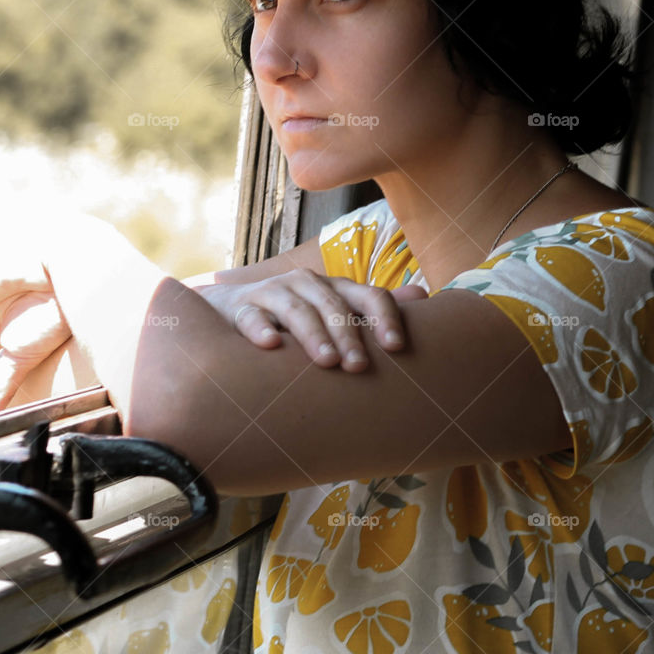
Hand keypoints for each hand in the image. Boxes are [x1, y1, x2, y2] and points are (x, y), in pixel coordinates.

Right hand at [202, 270, 429, 369]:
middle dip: (348, 335)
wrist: (230, 312)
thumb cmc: (293, 320)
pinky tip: (270, 344)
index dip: (385, 318)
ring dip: (313, 334)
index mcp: (336, 289)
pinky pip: (250, 317)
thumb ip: (373, 308)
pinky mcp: (241, 308)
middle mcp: (307, 285)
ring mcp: (272, 293)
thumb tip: (423, 295)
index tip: (396, 348)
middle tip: (359, 367)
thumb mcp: (334, 314)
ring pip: (296, 309)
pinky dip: (259, 328)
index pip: (368, 295)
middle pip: (333, 305)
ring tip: (326, 362)